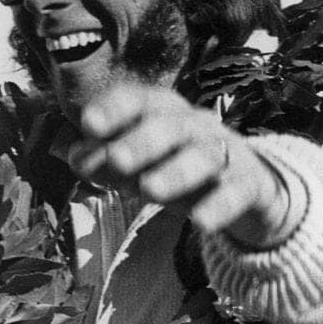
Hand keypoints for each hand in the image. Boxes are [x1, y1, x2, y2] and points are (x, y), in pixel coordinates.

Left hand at [66, 82, 295, 246]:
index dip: (115, 108)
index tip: (89, 124)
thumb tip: (74, 156)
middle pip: (171, 125)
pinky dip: (220, 206)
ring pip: (203, 156)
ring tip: (149, 190)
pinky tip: (201, 222)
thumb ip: (105, 161)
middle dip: (142, 141)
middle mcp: (195, 126)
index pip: (140, 100)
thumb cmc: (177, 167)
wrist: (245, 187)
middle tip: (117, 160)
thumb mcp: (140, 165)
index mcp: (165, 113)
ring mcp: (225, 153)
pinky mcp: (248, 184)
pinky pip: (236, 192)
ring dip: (176, 171)